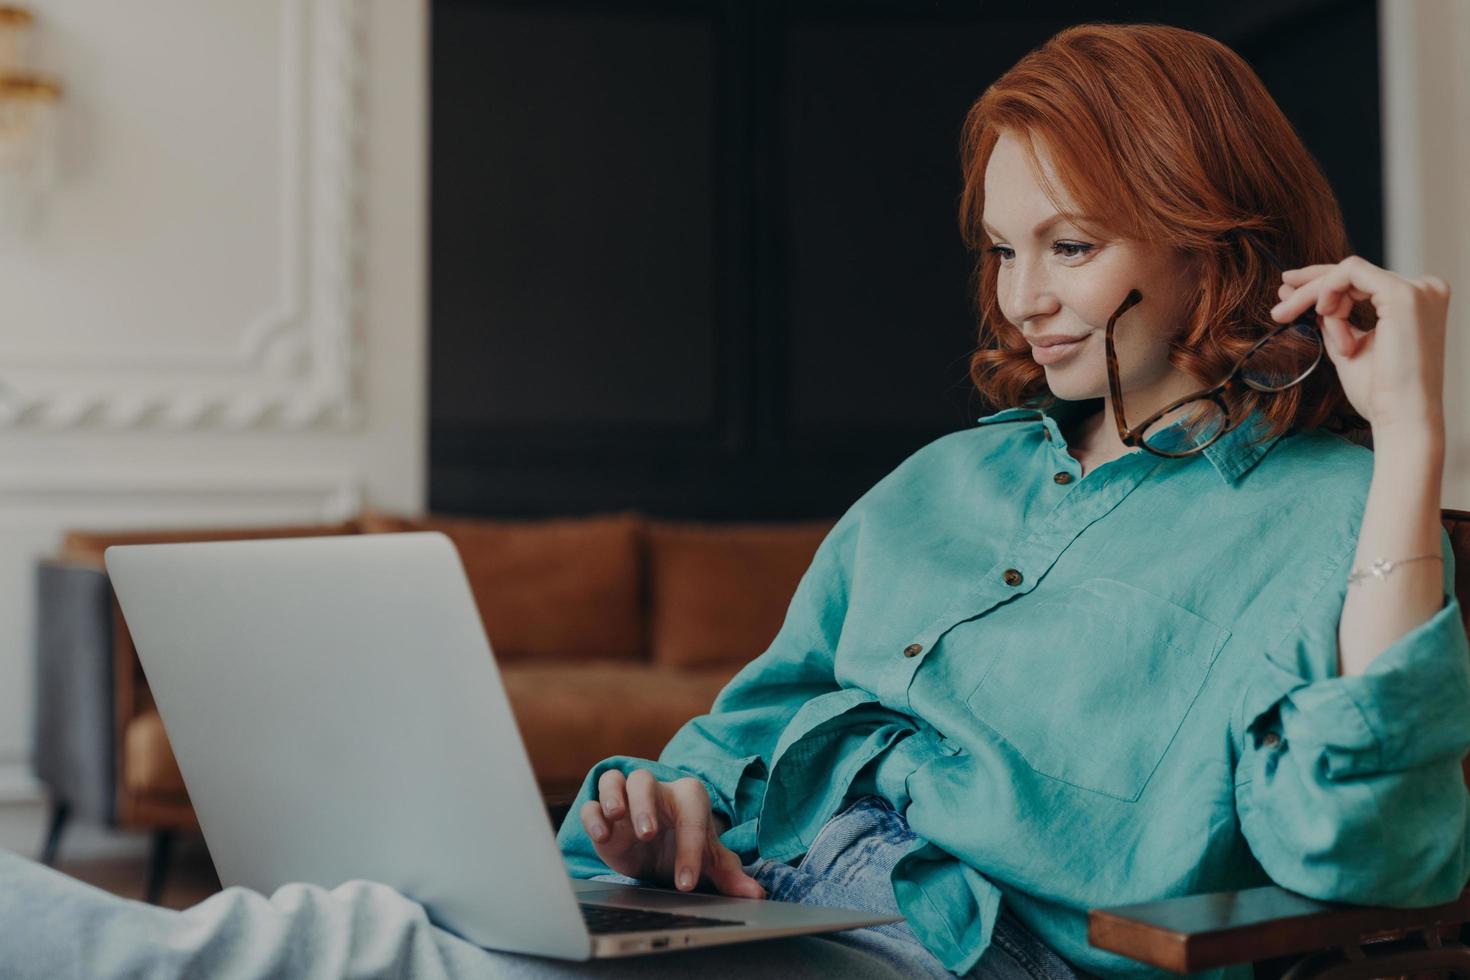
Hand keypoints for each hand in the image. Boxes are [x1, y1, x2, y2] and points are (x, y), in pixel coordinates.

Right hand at [579, 768, 766, 898]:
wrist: (661, 850)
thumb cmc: (687, 847)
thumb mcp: (710, 861)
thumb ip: (731, 876)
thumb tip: (756, 895)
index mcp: (688, 798)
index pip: (691, 816)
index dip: (690, 850)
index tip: (686, 883)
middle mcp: (655, 792)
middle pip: (645, 782)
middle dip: (645, 805)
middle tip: (647, 833)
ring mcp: (625, 800)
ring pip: (616, 780)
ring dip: (613, 796)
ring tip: (616, 818)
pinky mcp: (603, 815)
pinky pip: (592, 804)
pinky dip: (593, 816)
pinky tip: (600, 835)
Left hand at [1270, 255, 1449, 441]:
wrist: (1401, 418)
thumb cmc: (1380, 393)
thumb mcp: (1351, 347)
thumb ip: (1335, 322)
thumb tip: (1311, 301)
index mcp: (1418, 303)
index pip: (1364, 281)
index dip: (1322, 283)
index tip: (1287, 293)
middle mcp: (1425, 289)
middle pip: (1353, 273)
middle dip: (1309, 287)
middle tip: (1279, 306)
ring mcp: (1418, 289)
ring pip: (1347, 272)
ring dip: (1318, 300)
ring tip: (1317, 333)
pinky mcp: (1403, 294)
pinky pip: (1350, 273)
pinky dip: (1328, 293)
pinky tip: (1324, 316)